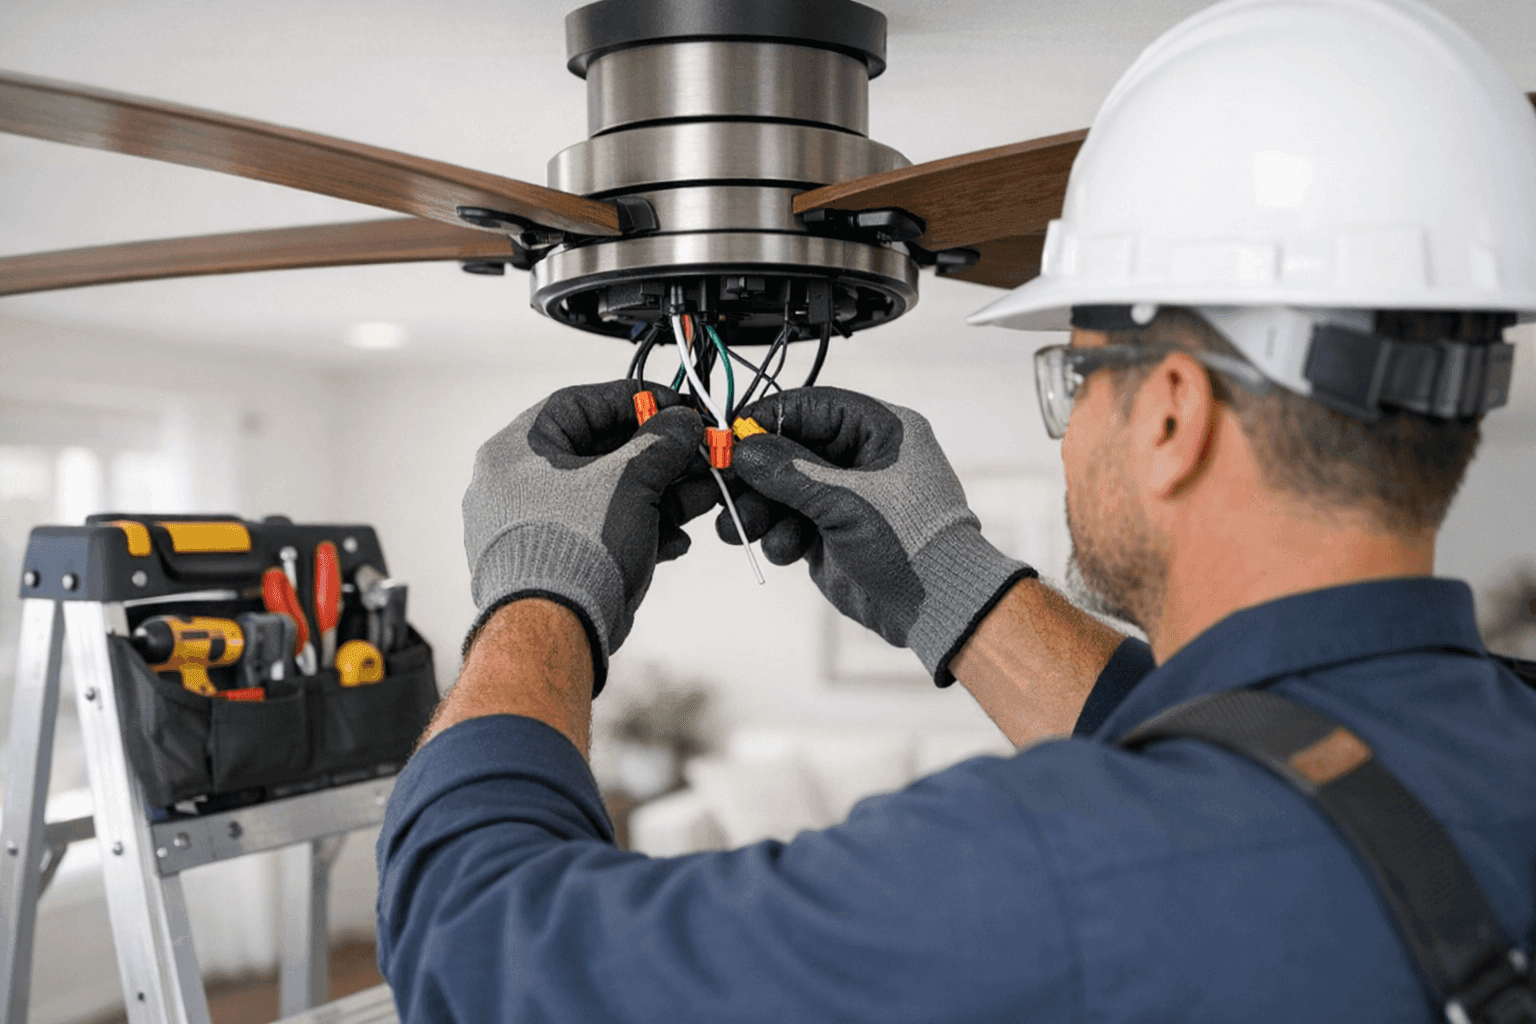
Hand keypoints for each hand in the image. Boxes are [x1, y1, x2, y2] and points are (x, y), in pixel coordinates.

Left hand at [463, 381, 713, 692]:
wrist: (554, 632)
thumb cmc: (572, 551)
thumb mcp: (630, 480)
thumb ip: (661, 443)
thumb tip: (681, 424)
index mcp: (516, 449)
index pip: (580, 403)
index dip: (634, 400)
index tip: (674, 406)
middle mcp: (516, 485)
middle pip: (599, 452)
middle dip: (657, 456)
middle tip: (697, 455)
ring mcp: (532, 527)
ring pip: (606, 496)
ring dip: (659, 495)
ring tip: (701, 498)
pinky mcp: (552, 564)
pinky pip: (600, 533)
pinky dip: (639, 530)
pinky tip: (676, 539)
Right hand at [722, 387, 1033, 684]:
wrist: (936, 607)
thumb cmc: (911, 542)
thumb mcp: (847, 500)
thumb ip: (790, 472)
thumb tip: (744, 448)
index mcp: (882, 431)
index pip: (815, 406)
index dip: (770, 417)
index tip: (732, 433)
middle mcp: (863, 457)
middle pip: (792, 448)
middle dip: (757, 473)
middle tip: (725, 486)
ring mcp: (847, 495)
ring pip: (785, 488)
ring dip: (760, 508)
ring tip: (741, 528)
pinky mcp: (833, 531)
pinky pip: (791, 522)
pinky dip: (780, 535)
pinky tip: (786, 550)